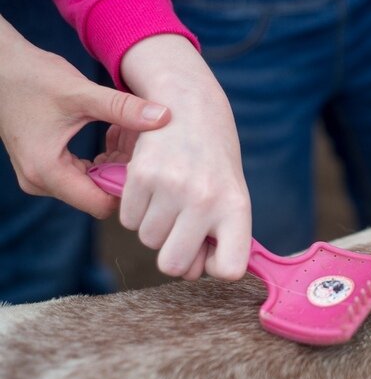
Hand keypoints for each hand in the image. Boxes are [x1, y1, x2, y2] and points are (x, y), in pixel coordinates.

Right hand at [0, 16, 170, 218]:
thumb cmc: (32, 76)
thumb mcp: (81, 93)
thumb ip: (122, 108)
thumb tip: (164, 116)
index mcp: (47, 172)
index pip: (101, 205)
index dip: (129, 190)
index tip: (148, 165)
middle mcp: (40, 182)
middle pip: (99, 197)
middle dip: (124, 175)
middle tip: (144, 147)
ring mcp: (41, 177)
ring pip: (93, 187)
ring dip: (114, 166)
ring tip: (129, 136)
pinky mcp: (45, 168)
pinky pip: (83, 175)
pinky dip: (102, 160)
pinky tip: (115, 135)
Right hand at [118, 34, 250, 280]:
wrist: (189, 105)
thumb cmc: (213, 161)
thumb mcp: (230, 194)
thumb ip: (217, 237)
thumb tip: (188, 273)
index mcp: (237, 208)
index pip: (230, 270)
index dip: (214, 266)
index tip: (211, 249)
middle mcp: (206, 200)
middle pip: (173, 265)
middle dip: (173, 252)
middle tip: (181, 225)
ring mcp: (172, 187)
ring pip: (148, 240)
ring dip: (154, 226)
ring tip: (170, 196)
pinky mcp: (141, 175)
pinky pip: (126, 219)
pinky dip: (135, 209)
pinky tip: (152, 185)